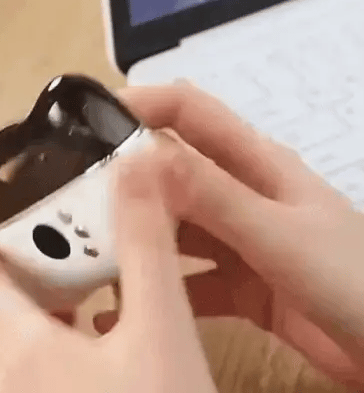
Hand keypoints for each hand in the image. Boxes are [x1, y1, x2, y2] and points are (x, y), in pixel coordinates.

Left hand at [0, 157, 217, 392]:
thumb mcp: (161, 323)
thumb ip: (146, 245)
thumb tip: (139, 168)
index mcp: (22, 348)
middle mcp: (10, 381)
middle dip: (1, 266)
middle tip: (31, 232)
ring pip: (5, 341)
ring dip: (24, 301)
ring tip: (57, 271)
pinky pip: (27, 368)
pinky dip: (44, 336)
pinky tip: (84, 331)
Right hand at [104, 84, 363, 388]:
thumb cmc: (346, 278)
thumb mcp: (276, 232)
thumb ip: (214, 196)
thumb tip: (144, 157)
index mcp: (255, 164)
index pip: (190, 112)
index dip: (142, 104)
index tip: (91, 121)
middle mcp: (239, 194)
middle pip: (172, 172)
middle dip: (125, 178)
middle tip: (74, 196)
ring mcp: (236, 240)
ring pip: (173, 227)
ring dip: (136, 234)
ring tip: (87, 248)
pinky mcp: (235, 283)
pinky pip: (186, 279)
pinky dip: (158, 288)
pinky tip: (123, 306)